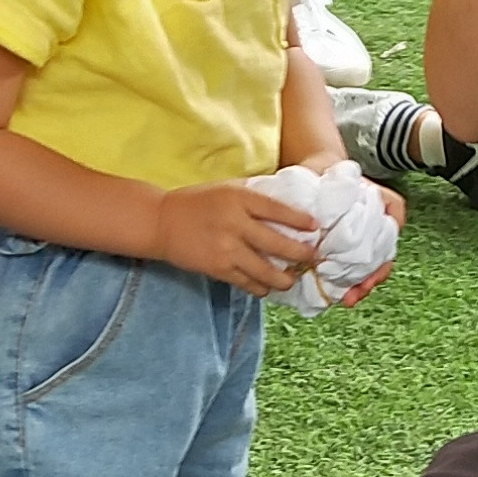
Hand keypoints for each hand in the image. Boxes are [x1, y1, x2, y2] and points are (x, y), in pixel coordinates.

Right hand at [151, 178, 329, 293]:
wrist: (161, 222)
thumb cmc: (197, 202)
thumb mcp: (227, 188)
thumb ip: (253, 198)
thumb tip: (287, 206)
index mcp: (239, 199)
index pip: (277, 210)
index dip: (299, 220)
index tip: (315, 227)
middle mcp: (235, 224)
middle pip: (278, 244)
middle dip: (300, 255)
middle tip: (313, 258)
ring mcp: (227, 249)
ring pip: (265, 271)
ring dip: (284, 279)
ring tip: (292, 280)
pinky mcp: (218, 268)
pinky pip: (247, 283)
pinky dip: (260, 288)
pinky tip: (268, 288)